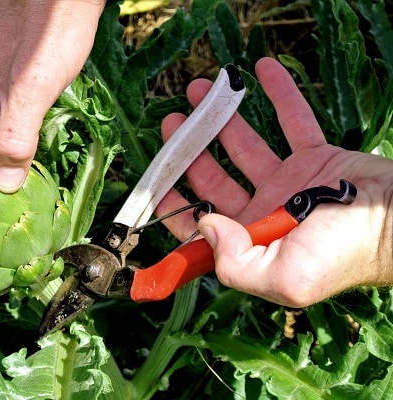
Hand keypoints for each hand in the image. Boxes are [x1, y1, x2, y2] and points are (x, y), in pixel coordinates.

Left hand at [156, 57, 392, 306]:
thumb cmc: (343, 257)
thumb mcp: (284, 278)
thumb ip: (235, 263)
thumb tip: (206, 226)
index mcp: (249, 240)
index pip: (198, 223)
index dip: (173, 204)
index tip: (154, 179)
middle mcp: (262, 210)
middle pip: (214, 179)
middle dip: (189, 152)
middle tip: (172, 123)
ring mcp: (288, 182)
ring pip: (245, 144)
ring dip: (221, 118)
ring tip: (198, 92)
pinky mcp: (314, 157)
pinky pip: (293, 119)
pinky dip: (279, 94)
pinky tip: (262, 70)